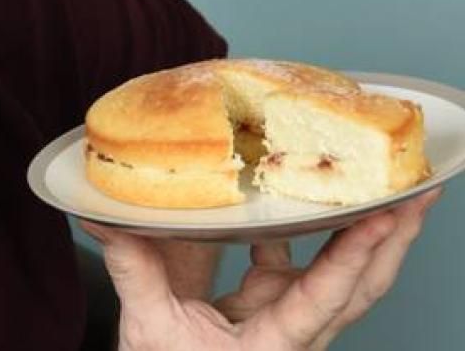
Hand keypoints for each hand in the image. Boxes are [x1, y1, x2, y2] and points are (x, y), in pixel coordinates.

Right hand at [80, 188, 439, 350]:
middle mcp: (294, 331)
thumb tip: (104, 220)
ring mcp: (289, 316)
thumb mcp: (147, 331)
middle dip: (394, 241)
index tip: (382, 220)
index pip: (322, 301)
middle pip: (361, 287)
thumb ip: (133, 272)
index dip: (353, 259)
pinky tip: (302, 198)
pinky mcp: (274, 305)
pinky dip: (310, 232)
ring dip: (370, 234)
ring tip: (389, 189)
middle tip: (419, 193)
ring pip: (345, 275)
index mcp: (272, 346)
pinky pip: (302, 264)